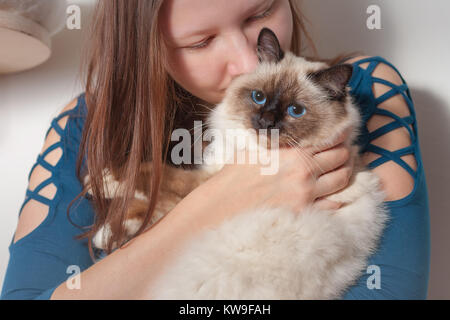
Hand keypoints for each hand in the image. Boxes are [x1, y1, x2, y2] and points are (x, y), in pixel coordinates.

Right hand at [178, 129, 353, 227]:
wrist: (222, 205)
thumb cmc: (234, 176)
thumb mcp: (254, 149)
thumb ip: (276, 141)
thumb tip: (283, 132)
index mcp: (293, 153)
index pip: (330, 140)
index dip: (341, 135)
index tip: (343, 134)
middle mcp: (304, 173)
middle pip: (341, 159)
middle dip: (346, 153)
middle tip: (344, 152)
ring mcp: (306, 195)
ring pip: (342, 181)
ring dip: (345, 173)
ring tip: (341, 170)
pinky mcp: (303, 213)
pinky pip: (332, 205)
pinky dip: (336, 198)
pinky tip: (331, 193)